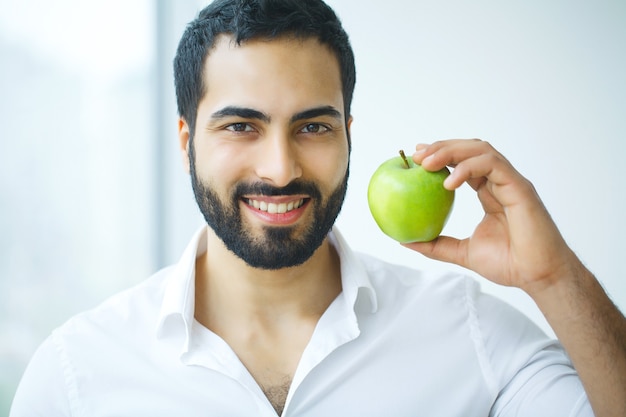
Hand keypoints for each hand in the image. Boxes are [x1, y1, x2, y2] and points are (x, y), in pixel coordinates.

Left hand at [404, 139, 579, 294]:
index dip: (441, 156)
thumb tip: (406, 241)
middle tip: (417, 156)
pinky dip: (468, 167)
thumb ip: (436, 245)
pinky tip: (448, 183)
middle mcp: (501, 182)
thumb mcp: (462, 252)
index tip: (416, 159)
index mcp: (490, 192)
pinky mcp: (520, 187)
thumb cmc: (509, 264)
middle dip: (441, 147)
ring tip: (427, 163)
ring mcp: (511, 182)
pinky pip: (492, 165)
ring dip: (451, 151)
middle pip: (470, 150)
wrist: (537, 276)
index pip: (463, 163)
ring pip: (481, 150)